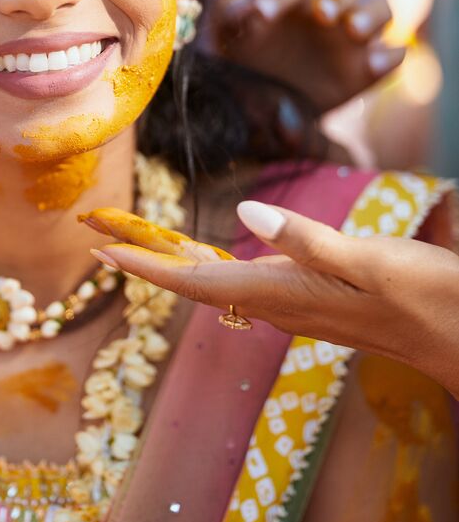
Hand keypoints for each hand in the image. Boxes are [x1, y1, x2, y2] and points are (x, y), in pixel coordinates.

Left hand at [81, 203, 458, 399]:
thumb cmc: (426, 297)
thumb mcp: (369, 261)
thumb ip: (307, 241)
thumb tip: (245, 214)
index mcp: (284, 294)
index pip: (194, 284)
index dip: (144, 264)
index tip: (99, 248)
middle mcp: (279, 306)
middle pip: (192, 283)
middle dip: (142, 257)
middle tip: (94, 231)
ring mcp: (294, 307)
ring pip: (213, 284)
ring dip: (168, 261)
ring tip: (130, 239)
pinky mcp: (311, 302)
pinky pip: (241, 283)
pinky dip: (206, 265)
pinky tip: (202, 256)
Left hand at [212, 0, 403, 113]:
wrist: (264, 102)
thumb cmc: (245, 56)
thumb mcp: (229, 34)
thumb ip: (228, 13)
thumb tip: (242, 5)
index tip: (260, 14)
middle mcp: (330, 9)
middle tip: (323, 13)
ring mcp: (354, 37)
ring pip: (379, 11)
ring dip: (371, 16)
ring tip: (355, 30)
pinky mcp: (368, 68)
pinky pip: (392, 56)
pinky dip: (390, 57)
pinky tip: (376, 64)